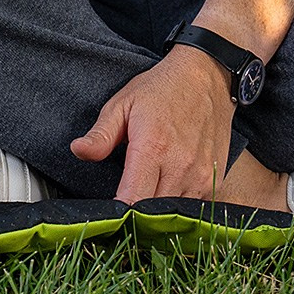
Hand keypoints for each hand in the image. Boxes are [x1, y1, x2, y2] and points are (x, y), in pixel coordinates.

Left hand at [69, 46, 237, 203]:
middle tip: (123, 208)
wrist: (207, 78)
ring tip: (143, 199)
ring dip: (157, 213)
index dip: (118, 212)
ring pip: (174, 214)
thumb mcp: (123, 104)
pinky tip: (166, 192)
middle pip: (154, 214)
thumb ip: (101, 134)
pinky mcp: (215, 180)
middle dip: (136, 216)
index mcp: (153, 148)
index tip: (108, 212)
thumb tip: (78, 151)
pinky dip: (178, 206)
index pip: (133, 200)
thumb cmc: (162, 89)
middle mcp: (181, 167)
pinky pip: (194, 207)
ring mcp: (202, 176)